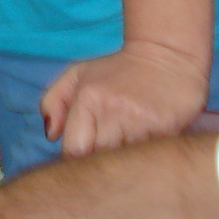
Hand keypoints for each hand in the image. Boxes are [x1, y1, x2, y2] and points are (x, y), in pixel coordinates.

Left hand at [40, 41, 207, 156]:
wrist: (167, 54)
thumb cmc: (118, 70)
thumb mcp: (78, 74)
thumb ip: (53, 101)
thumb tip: (50, 135)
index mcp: (88, 98)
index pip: (74, 150)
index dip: (78, 159)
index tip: (87, 155)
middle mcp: (113, 109)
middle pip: (99, 160)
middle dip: (101, 164)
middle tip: (108, 155)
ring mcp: (141, 120)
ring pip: (124, 163)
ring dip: (125, 165)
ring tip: (129, 152)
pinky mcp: (167, 129)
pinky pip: (150, 159)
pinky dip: (147, 161)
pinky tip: (149, 151)